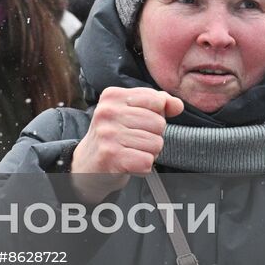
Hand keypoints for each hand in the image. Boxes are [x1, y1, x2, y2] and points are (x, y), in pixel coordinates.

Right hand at [70, 87, 183, 203]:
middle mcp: (107, 112)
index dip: (155, 116)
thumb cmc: (113, 137)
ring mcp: (107, 134)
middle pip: (159, 123)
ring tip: (130, 152)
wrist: (87, 165)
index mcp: (112, 96)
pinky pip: (147, 161)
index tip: (138, 123)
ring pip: (156, 144)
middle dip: (153, 136)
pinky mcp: (110, 156)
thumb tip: (177, 105)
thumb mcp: (131, 113)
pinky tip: (129, 164)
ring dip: (148, 153)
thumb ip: (157, 104)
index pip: (157, 100)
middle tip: (133, 142)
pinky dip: (143, 167)